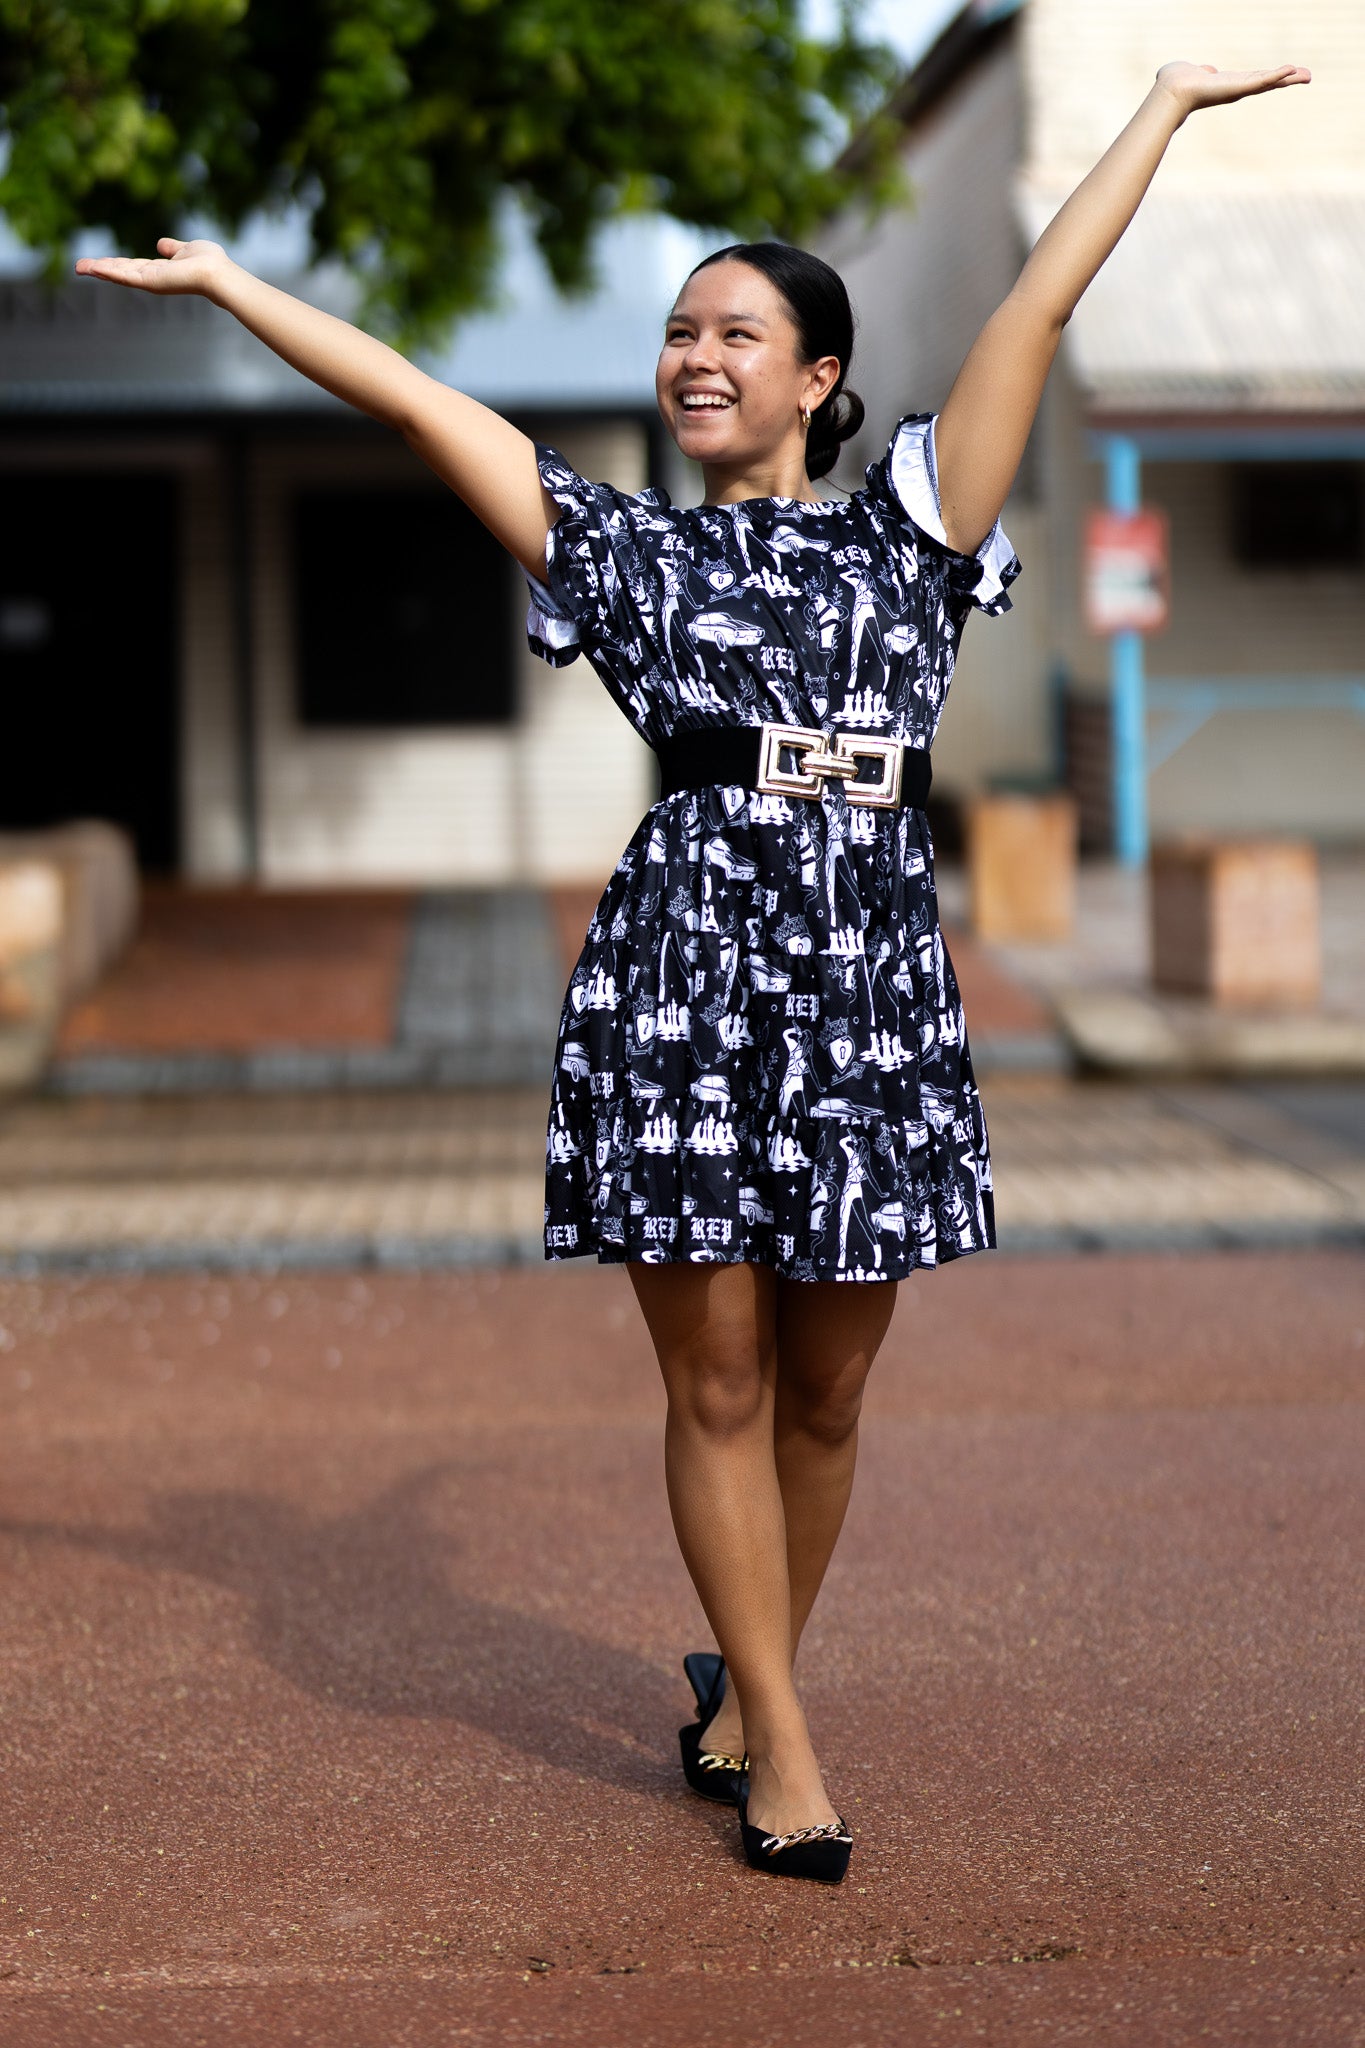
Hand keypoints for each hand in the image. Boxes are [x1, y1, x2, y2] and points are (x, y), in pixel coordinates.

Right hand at [74, 236, 234, 300]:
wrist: (217, 274)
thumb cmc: (209, 262)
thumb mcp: (185, 249)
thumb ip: (172, 248)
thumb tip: (161, 244)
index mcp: (159, 270)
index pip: (131, 266)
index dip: (114, 264)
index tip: (97, 262)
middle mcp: (152, 278)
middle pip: (120, 272)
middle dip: (99, 269)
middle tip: (79, 267)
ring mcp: (150, 281)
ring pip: (119, 275)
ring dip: (98, 270)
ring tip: (79, 267)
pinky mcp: (150, 282)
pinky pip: (125, 276)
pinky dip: (109, 272)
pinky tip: (94, 268)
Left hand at [1155, 60, 1309, 118]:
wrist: (1171, 90)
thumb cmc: (1176, 81)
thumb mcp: (1196, 72)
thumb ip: (1203, 71)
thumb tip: (1204, 70)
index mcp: (1229, 83)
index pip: (1256, 78)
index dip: (1272, 76)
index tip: (1288, 73)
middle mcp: (1236, 89)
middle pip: (1268, 82)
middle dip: (1288, 79)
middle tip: (1308, 76)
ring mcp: (1238, 89)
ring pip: (1269, 83)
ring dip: (1289, 78)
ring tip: (1307, 75)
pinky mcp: (1238, 88)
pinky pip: (1261, 81)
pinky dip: (1276, 76)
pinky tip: (1291, 70)